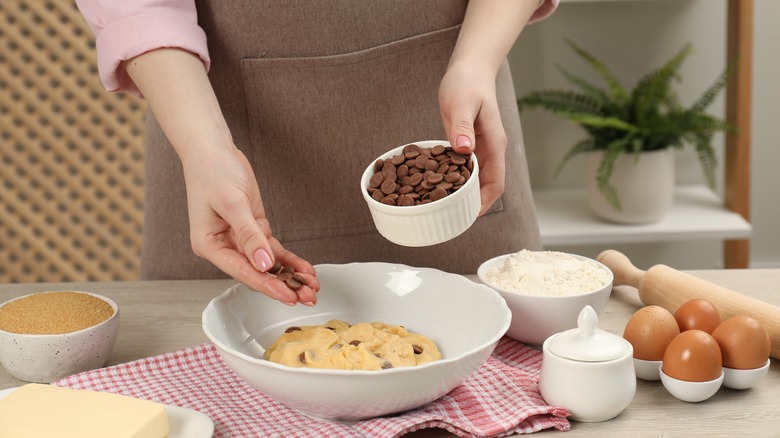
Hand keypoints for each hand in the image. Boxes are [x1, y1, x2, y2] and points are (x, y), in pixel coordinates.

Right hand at [180, 144, 319, 305]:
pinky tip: (305, 269)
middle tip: (307, 296)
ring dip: (289, 276)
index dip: (267, 285)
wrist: (214, 150)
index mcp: (209, 245)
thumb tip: (264, 264)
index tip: (287, 296)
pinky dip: (289, 260)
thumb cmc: (213, 171)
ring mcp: (239, 240)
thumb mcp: (233, 203)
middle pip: (257, 273)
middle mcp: (224, 246)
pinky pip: (273, 250)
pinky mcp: (254, 230)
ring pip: (268, 265)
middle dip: (283, 286)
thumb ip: (249, 236)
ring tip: (312, 287)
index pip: (242, 271)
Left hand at [438, 62, 506, 214]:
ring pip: (474, 180)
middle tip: (452, 220)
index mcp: (494, 144)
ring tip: (444, 210)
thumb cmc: (467, 82)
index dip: (485, 201)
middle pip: (486, 186)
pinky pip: (462, 169)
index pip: (496, 181)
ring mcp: (478, 149)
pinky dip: (453, 180)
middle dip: (473, 204)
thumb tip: (464, 150)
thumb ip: (463, 126)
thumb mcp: (462, 102)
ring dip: (463, 194)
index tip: (470, 215)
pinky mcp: (466, 145)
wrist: (469, 69)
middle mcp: (489, 150)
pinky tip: (437, 188)